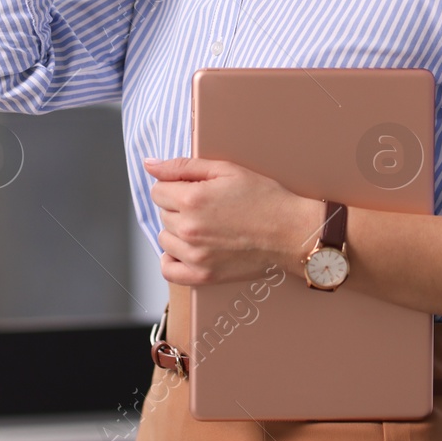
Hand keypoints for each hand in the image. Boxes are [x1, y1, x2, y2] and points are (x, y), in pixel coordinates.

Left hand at [144, 156, 315, 285]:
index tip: (194, 189)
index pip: (158, 190)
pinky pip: (168, 269)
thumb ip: (182, 166)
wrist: (291, 233)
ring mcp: (195, 255)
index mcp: (192, 199)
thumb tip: (149, 164)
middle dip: (179, 206)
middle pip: (162, 213)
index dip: (176, 186)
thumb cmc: (265, 199)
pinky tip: (188, 248)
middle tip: (208, 206)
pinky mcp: (203, 276)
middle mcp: (189, 229)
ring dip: (177, 231)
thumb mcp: (226, 170)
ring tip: (205, 226)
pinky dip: (173, 259)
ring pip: (164, 238)